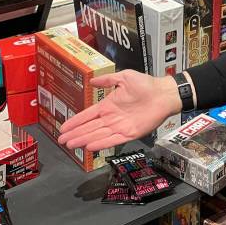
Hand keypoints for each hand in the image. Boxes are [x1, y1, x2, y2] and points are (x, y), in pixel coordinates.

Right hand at [57, 71, 182, 151]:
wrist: (163, 94)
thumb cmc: (145, 84)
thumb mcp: (124, 77)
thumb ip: (108, 80)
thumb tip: (92, 81)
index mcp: (108, 105)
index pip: (87, 115)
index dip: (75, 122)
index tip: (63, 128)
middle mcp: (111, 118)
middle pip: (89, 128)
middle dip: (75, 134)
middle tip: (61, 141)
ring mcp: (119, 127)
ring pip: (98, 135)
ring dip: (84, 140)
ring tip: (71, 145)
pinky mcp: (130, 134)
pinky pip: (113, 140)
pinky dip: (101, 144)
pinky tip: (90, 147)